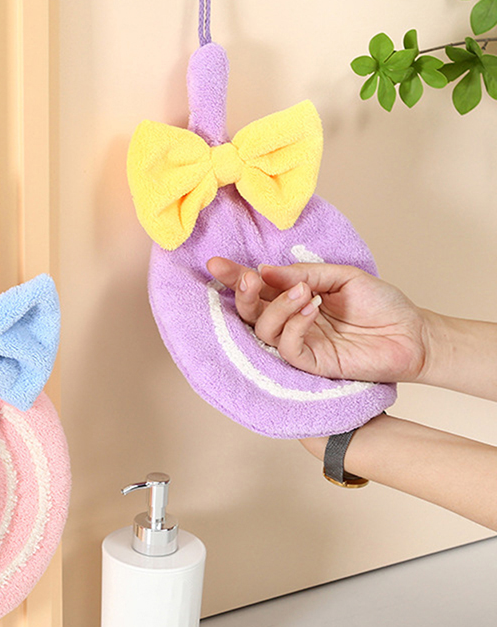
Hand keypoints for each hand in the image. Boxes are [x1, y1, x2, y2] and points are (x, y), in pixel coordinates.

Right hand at [206, 257, 430, 383]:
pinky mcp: (312, 363)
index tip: (215, 263)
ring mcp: (300, 343)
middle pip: (250, 311)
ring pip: (264, 329)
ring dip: (278, 306)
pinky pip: (287, 347)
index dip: (234, 277)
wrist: (412, 332)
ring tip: (304, 291)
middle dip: (243, 293)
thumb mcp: (342, 276)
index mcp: (294, 299)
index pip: (257, 289)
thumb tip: (265, 272)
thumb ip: (303, 273)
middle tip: (249, 278)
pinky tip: (311, 307)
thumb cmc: (381, 304)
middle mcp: (291, 322)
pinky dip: (294, 325)